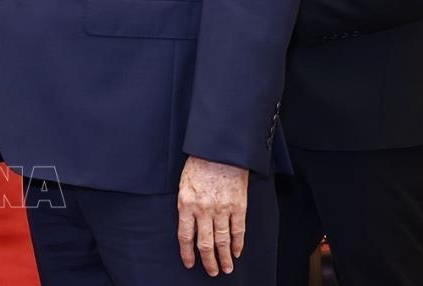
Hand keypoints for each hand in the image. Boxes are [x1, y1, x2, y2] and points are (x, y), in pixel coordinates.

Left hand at [177, 156, 248, 276]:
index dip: (187, 253)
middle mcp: (203, 210)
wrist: (220, 150)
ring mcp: (222, 209)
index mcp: (186, 203)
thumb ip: (186, 205)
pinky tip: (237, 251)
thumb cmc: (199, 163)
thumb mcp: (184, 184)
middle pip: (205, 243)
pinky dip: (238, 243)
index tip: (190, 264)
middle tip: (212, 272)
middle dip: (208, 261)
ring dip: (225, 257)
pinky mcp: (238, 206)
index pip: (185, 236)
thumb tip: (190, 226)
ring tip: (227, 268)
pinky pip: (238, 230)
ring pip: (223, 240)